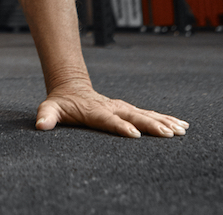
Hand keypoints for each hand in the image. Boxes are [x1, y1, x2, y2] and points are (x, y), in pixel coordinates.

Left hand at [36, 85, 188, 137]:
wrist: (71, 87)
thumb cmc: (61, 103)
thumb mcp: (50, 108)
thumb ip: (46, 116)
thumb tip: (40, 125)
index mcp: (96, 111)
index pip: (109, 120)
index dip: (121, 127)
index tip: (135, 135)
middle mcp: (112, 107)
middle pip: (134, 117)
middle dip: (152, 126)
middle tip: (169, 134)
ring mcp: (122, 107)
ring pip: (146, 114)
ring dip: (164, 122)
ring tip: (182, 130)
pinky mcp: (129, 110)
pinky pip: (150, 114)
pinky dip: (166, 119)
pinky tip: (182, 126)